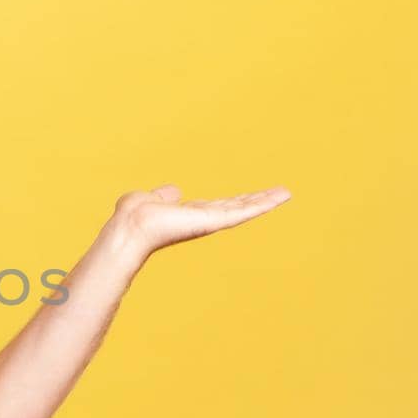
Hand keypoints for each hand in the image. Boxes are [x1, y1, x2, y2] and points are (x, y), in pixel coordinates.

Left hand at [103, 183, 291, 261]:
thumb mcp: (152, 199)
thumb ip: (164, 196)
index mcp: (190, 214)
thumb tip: (173, 191)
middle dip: (258, 200)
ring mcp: (211, 221)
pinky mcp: (215, 221)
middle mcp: (203, 220)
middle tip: (281, 193)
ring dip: (266, 201)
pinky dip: (263, 204)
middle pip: (237, 207)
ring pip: (244, 209)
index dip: (236, 200)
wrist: (131, 226)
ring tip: (287, 193)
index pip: (219, 206)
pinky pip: (244, 211)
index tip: (252, 195)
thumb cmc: (134, 215)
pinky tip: (280, 197)